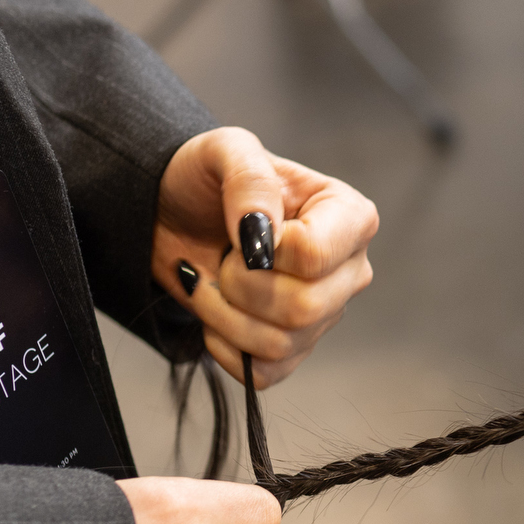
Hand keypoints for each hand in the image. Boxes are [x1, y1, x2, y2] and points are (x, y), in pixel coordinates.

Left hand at [154, 128, 377, 385]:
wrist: (173, 216)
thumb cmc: (207, 180)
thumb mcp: (224, 151)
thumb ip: (249, 178)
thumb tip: (261, 234)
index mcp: (349, 218)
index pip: (316, 255)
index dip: (267, 249)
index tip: (244, 227)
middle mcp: (348, 270)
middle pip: (305, 307)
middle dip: (242, 286)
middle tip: (224, 259)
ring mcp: (324, 314)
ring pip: (281, 344)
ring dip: (225, 315)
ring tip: (213, 282)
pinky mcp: (293, 350)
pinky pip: (264, 373)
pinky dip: (226, 348)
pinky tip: (219, 315)